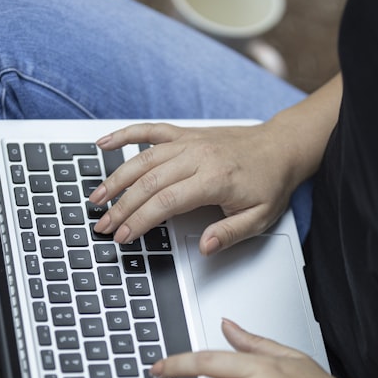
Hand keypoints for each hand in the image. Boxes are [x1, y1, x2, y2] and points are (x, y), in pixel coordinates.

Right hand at [92, 122, 299, 254]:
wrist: (281, 147)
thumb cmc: (270, 182)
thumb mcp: (260, 218)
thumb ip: (230, 234)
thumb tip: (205, 247)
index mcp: (214, 179)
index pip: (166, 202)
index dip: (140, 221)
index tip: (124, 236)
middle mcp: (198, 156)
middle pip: (148, 182)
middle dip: (121, 206)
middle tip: (103, 225)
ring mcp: (189, 142)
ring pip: (143, 159)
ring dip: (115, 178)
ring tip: (96, 197)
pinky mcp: (186, 134)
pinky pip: (150, 130)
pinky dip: (125, 134)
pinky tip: (103, 143)